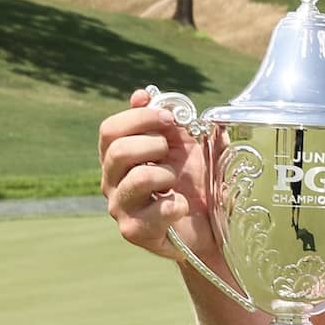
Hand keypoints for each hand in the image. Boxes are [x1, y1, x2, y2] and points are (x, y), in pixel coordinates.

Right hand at [98, 88, 217, 260]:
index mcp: (119, 155)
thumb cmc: (198, 181)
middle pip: (117, 151)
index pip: (110, 130)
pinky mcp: (135, 231)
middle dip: (155, 145)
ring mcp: (121, 207)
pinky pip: (156, 210)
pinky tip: (182, 206)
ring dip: (166, 175)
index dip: (140, 118)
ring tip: (176, 183)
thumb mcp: (190, 143)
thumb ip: (170, 118)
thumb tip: (142, 94)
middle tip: (172, 154)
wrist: (214, 226)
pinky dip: (177, 205)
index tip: (170, 119)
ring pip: (137, 179)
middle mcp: (112, 180)